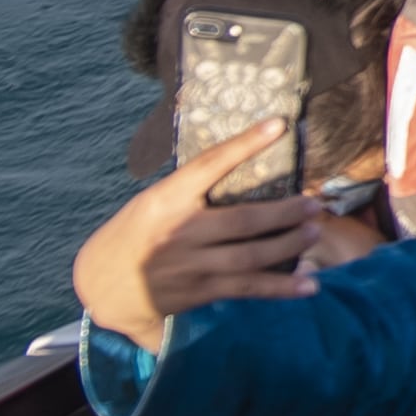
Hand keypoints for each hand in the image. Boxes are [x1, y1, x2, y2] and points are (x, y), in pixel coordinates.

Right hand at [68, 153, 357, 357]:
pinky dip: (281, 287)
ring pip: (252, 255)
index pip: (209, 164)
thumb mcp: (151, 204)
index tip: (278, 125)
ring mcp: (192, 265)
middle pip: (244, 219)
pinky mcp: (201, 291)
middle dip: (285, 212)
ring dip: (289, 244)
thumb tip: (236, 165)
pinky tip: (309, 285)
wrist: (100, 286)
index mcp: (166, 199)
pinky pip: (247, 288)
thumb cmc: (132, 236)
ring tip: (315, 231)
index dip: (245, 144)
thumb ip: (188, 192)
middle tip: (314, 202)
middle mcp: (180, 231)